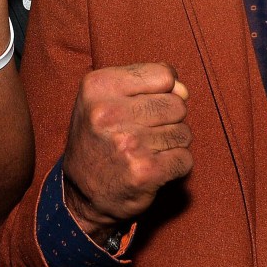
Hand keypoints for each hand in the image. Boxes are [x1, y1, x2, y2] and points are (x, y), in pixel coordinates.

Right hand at [62, 63, 191, 237]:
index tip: (144, 104)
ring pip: (183, 132)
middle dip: (169, 118)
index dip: (163, 89)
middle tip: (144, 130)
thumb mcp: (106, 97)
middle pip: (177, 104)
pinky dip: (175, 164)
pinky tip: (153, 166)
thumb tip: (183, 90)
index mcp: (99, 85)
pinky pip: (185, 159)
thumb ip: (147, 83)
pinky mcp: (145, 172)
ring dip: (171, 142)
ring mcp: (128, 143)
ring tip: (146, 149)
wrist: (81, 192)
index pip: (163, 75)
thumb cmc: (99, 137)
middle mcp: (109, 112)